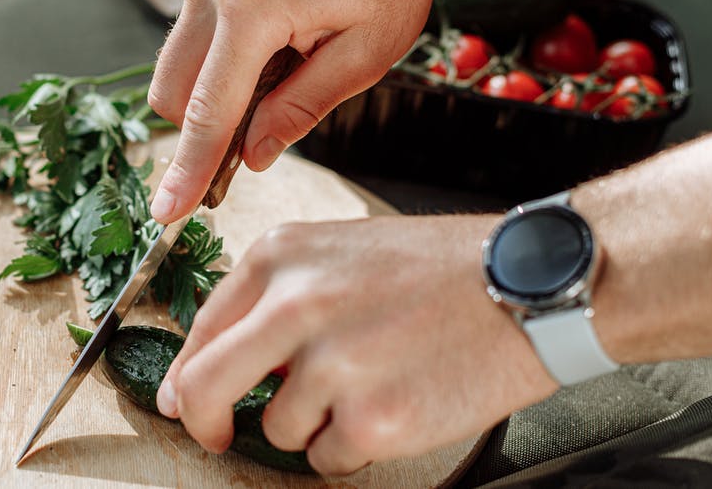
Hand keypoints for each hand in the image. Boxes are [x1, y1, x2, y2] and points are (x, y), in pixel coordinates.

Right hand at [147, 0, 453, 222]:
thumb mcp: (366, 53)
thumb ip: (302, 107)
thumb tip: (254, 155)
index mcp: (253, 10)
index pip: (209, 110)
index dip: (189, 170)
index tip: (167, 213)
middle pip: (174, 96)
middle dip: (200, 136)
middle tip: (249, 156)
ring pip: (175, 73)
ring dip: (208, 104)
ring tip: (271, 100)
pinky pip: (190, 46)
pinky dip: (213, 75)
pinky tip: (264, 72)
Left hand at [154, 215, 558, 474]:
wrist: (527, 285)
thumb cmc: (437, 269)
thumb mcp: (339, 251)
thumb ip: (272, 300)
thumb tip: (210, 367)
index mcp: (281, 256)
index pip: (200, 331)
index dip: (186, 376)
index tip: (183, 399)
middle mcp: (295, 306)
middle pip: (203, 389)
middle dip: (203, 422)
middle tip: (217, 436)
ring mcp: (333, 365)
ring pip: (277, 429)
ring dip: (312, 425)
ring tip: (370, 385)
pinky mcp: (373, 420)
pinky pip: (328, 459)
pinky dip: (354, 447)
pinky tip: (393, 406)